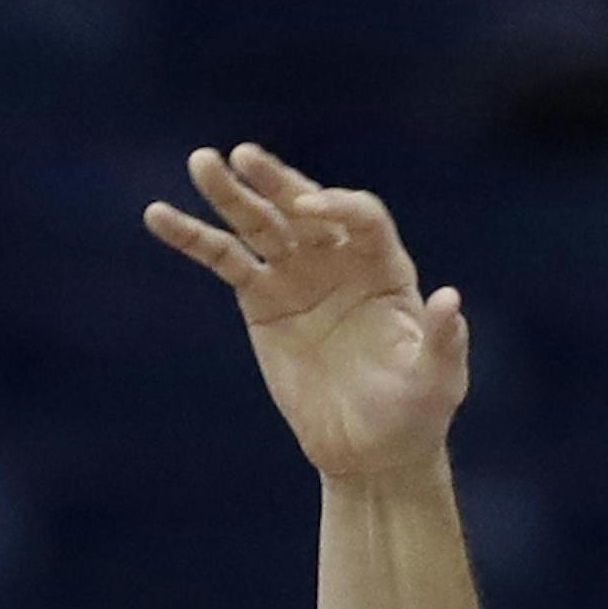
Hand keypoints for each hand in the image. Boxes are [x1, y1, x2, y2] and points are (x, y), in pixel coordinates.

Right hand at [144, 144, 466, 484]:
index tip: (311, 211)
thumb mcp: (438, 380)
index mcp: (385, 266)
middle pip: (306, 205)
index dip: (338, 207)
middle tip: (242, 157)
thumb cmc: (414, 414)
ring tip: (200, 162)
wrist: (370, 451)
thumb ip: (443, 340)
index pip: (362, 218)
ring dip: (230, 194)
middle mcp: (339, 258)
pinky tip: (159, 215)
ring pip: (261, 223)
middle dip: (276, 181)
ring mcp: (298, 275)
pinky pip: (225, 261)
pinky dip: (193, 238)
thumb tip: (449, 299)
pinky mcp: (262, 301)